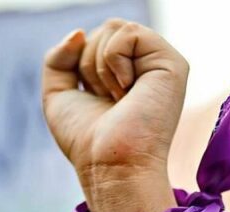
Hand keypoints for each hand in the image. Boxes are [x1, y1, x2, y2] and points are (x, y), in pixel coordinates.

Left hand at [42, 19, 188, 211]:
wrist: (109, 164)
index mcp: (124, 73)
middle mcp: (144, 66)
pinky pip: (128, 32)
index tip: (95, 102)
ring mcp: (160, 64)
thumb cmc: (86, 140)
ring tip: (118, 99)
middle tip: (107, 102)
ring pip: (113, 28)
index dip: (80, 67)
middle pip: (102, 30)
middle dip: (88, 66)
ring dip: (100, 68)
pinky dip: (114, 61)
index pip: (92, 41)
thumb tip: (79, 32)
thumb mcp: (58, 96)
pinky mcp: (172, 63)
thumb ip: (58, 59)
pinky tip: (127, 92)